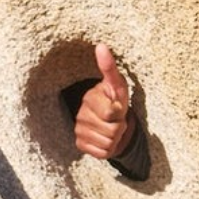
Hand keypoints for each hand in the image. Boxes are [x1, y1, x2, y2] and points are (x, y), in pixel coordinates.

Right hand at [73, 44, 136, 162]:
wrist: (111, 122)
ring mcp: (78, 130)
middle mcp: (80, 114)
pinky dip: (108, 149)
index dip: (120, 112)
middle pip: (112, 130)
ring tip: (111, 128)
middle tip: (116, 120)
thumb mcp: (118, 86)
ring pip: (108, 142)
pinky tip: (104, 138)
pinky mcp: (80, 145)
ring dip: (115, 138)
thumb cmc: (116, 101)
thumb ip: (110, 68)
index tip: (117, 106)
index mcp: (89, 98)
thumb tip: (101, 46)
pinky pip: (102, 153)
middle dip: (119, 126)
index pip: (112, 113)